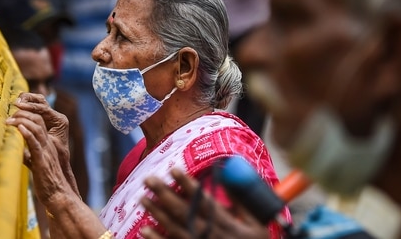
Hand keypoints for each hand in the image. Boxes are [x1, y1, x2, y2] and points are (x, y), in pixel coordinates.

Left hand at [6, 92, 75, 201]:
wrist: (58, 196)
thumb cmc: (46, 183)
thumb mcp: (36, 165)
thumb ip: (28, 156)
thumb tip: (16, 151)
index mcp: (46, 145)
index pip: (38, 122)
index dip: (27, 114)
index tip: (13, 113)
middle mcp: (47, 145)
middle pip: (38, 121)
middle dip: (23, 113)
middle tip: (9, 113)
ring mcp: (45, 152)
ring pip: (36, 129)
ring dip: (22, 121)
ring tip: (10, 119)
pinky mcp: (42, 161)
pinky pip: (35, 144)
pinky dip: (27, 134)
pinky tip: (19, 128)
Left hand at [140, 169, 269, 238]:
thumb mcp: (258, 224)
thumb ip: (244, 202)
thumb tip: (228, 175)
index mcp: (229, 226)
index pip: (204, 202)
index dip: (188, 186)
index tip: (174, 169)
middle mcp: (213, 237)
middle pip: (185, 214)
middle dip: (165, 195)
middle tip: (149, 179)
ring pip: (175, 230)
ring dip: (157, 214)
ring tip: (142, 197)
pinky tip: (144, 229)